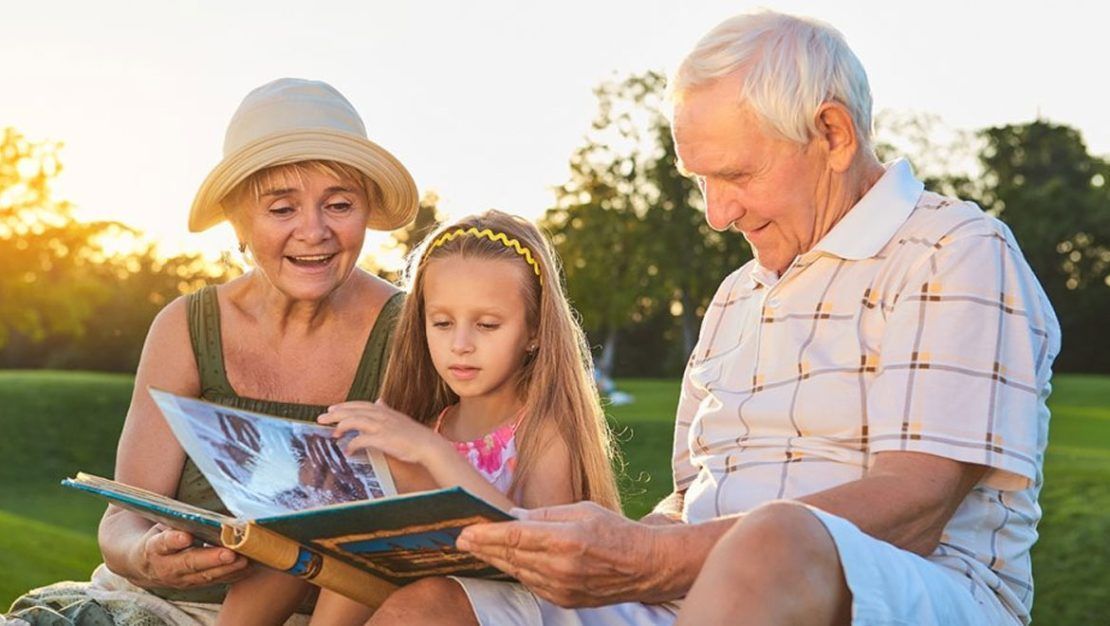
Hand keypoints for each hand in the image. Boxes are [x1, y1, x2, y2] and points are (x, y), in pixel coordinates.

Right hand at [134, 524, 248, 588]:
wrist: (143, 567)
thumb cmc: (158, 539)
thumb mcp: (160, 528)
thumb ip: (176, 523)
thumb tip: (200, 514)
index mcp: (155, 548)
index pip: (163, 544)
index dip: (174, 541)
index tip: (185, 537)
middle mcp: (167, 568)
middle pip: (189, 564)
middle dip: (211, 559)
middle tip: (229, 553)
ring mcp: (181, 580)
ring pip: (205, 576)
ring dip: (226, 569)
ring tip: (244, 560)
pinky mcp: (195, 585)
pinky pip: (216, 581)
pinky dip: (233, 574)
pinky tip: (249, 567)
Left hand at [318, 401, 448, 465]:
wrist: (427, 445)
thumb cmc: (414, 435)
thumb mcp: (399, 418)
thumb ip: (386, 410)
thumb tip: (379, 401)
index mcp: (384, 411)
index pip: (359, 404)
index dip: (344, 406)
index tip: (331, 409)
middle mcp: (381, 415)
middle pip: (352, 410)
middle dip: (335, 414)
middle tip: (321, 419)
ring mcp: (381, 426)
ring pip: (354, 421)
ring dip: (341, 426)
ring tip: (333, 434)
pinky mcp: (382, 439)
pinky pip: (361, 440)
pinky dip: (352, 445)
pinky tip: (347, 451)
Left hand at [456, 501, 663, 606]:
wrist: (644, 566)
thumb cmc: (615, 531)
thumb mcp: (583, 509)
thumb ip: (546, 514)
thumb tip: (514, 516)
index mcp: (566, 539)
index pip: (516, 537)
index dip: (487, 535)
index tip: (466, 531)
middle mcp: (561, 567)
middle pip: (511, 556)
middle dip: (483, 547)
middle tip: (460, 539)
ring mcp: (562, 587)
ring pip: (517, 572)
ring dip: (494, 561)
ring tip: (475, 549)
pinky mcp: (563, 600)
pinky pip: (531, 584)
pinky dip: (515, 572)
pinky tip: (503, 563)